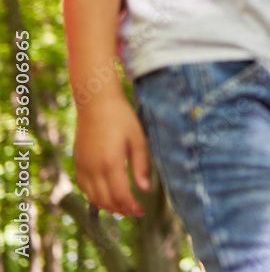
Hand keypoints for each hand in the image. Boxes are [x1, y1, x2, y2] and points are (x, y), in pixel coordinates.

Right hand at [73, 92, 149, 215]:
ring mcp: (83, 166)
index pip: (120, 196)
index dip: (131, 207)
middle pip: (105, 200)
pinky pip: (84, 187)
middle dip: (120, 210)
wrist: (96, 103)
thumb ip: (141, 166)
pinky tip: (106, 195)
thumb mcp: (138, 140)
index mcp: (110, 163)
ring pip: (92, 197)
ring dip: (107, 206)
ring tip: (122, 206)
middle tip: (134, 211)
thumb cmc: (121, 118)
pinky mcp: (77, 162)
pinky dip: (94, 196)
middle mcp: (93, 168)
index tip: (142, 212)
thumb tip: (145, 189)